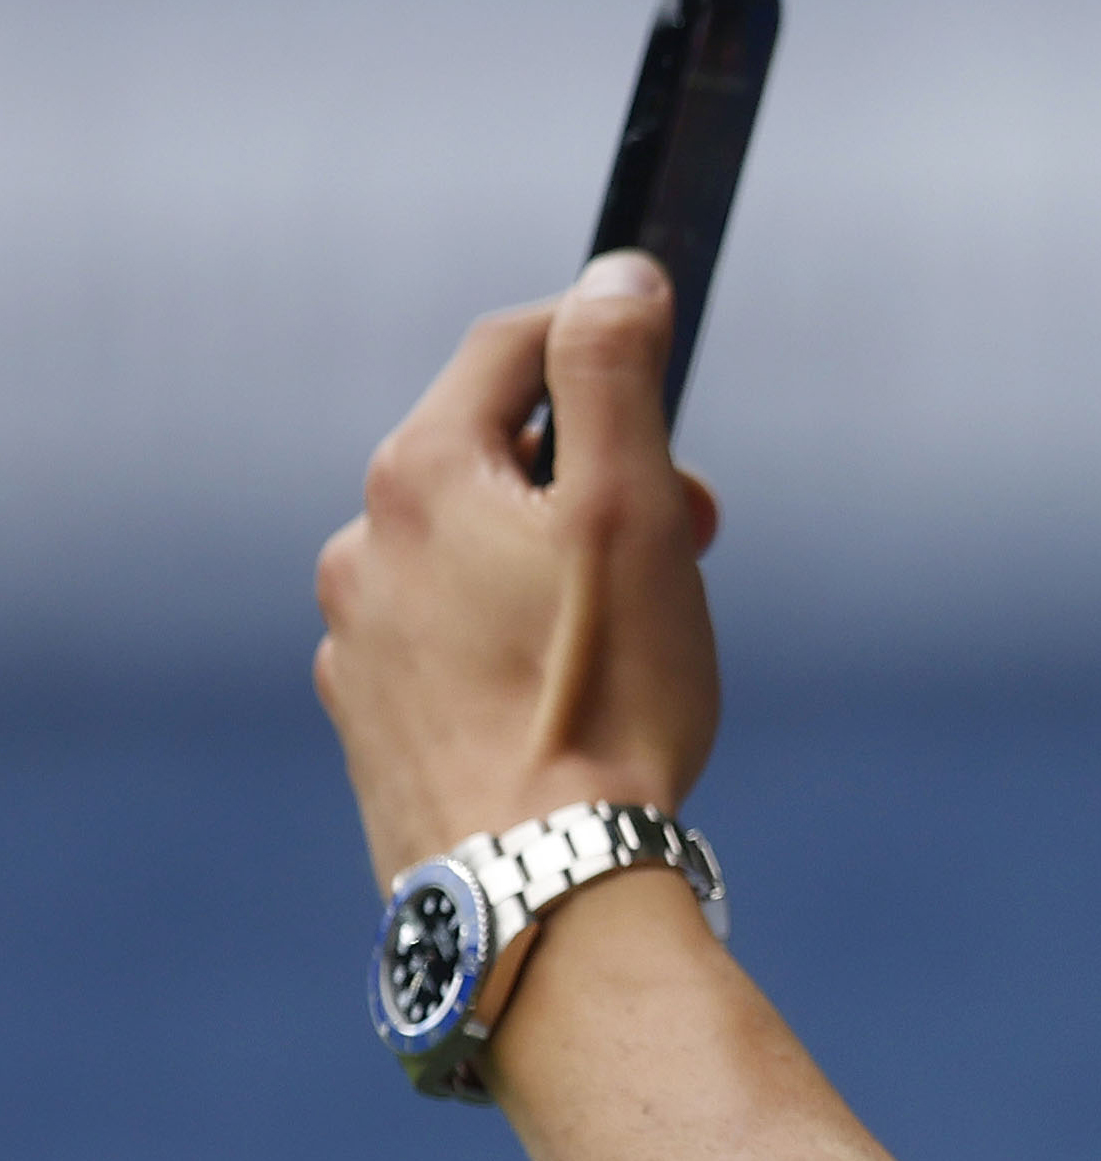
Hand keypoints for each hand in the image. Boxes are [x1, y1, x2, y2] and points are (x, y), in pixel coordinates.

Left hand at [316, 253, 723, 881]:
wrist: (535, 886)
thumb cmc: (602, 698)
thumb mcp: (633, 513)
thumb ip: (615, 375)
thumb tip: (616, 273)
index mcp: (423, 472)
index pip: (510, 347)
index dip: (599, 338)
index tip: (666, 367)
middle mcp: (363, 539)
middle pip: (490, 455)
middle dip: (592, 474)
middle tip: (688, 540)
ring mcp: (353, 633)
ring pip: (464, 553)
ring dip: (543, 562)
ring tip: (629, 637)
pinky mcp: (366, 715)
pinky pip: (439, 639)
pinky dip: (501, 640)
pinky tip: (563, 697)